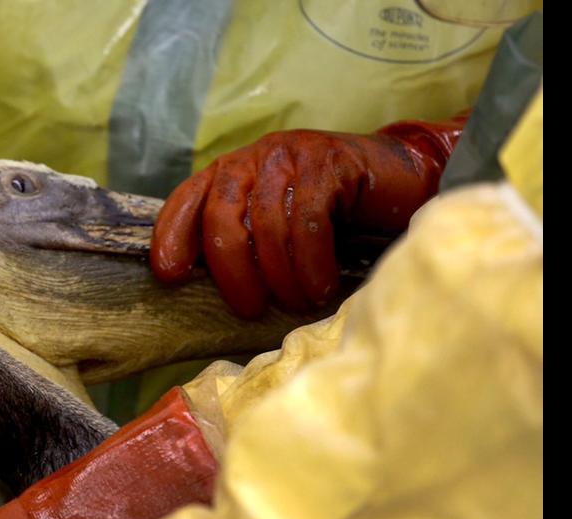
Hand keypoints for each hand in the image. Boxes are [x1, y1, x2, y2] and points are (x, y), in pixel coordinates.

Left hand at [151, 114, 466, 316]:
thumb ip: (247, 245)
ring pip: (267, 222)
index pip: (188, 200)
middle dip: (232, 270)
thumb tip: (214, 296)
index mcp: (231, 175)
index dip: (172, 236)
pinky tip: (322, 287)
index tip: (170, 275)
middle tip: (250, 309)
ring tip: (299, 303)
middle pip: (222, 216)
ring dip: (281, 274)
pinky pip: (308, 217)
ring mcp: (290, 154)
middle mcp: (253, 159)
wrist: (401, 182)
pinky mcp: (327, 159)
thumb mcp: (280, 231)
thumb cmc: (334, 219)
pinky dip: (311, 260)